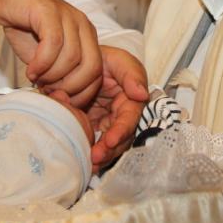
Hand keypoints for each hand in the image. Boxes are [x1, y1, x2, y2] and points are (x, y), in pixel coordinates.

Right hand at [0, 0, 101, 106]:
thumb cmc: (25, 27)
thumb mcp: (46, 56)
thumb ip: (58, 74)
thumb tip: (63, 100)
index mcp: (87, 36)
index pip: (97, 72)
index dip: (81, 92)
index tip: (60, 100)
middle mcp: (82, 25)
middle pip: (91, 67)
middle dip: (70, 87)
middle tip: (48, 90)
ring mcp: (68, 16)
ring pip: (72, 57)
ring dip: (52, 75)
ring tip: (36, 77)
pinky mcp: (49, 11)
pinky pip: (54, 44)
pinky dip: (42, 63)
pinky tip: (31, 69)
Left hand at [85, 46, 148, 170]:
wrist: (80, 61)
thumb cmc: (104, 58)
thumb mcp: (119, 59)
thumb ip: (131, 73)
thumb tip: (142, 94)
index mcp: (130, 101)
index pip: (129, 119)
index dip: (121, 131)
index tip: (111, 141)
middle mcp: (120, 117)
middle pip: (120, 139)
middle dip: (110, 150)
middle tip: (96, 158)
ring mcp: (105, 125)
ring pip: (108, 146)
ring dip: (100, 157)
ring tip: (89, 164)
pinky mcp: (91, 129)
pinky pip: (91, 143)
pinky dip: (88, 152)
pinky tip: (80, 159)